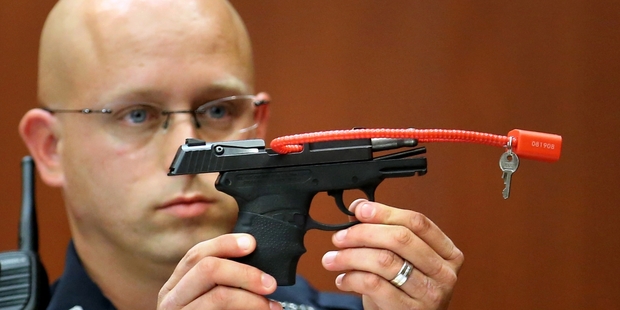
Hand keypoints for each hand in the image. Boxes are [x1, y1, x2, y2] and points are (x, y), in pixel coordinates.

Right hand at [158, 234, 280, 309]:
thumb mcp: (208, 296)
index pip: (197, 254)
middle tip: (271, 283)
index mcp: (177, 284)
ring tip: (272, 306)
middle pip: (207, 269)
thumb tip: (253, 254)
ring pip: (218, 296)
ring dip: (251, 298)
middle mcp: (171, 299)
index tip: (252, 243)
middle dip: (244, 272)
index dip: (225, 243)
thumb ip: (223, 278)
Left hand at [322, 199, 463, 309]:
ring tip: (333, 259)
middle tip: (340, 237)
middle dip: (363, 233)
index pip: (417, 222)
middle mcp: (443, 273)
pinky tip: (343, 279)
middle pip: (400, 239)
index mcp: (447, 253)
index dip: (385, 212)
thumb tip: (359, 208)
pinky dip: (352, 278)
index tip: (359, 210)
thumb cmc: (405, 292)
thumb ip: (384, 233)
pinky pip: (374, 284)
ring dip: (351, 256)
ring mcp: (429, 294)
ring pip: (384, 261)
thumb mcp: (402, 261)